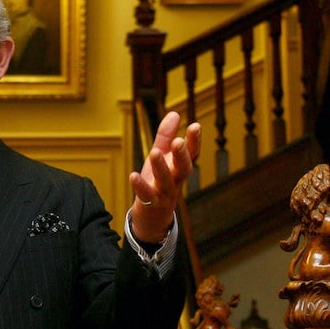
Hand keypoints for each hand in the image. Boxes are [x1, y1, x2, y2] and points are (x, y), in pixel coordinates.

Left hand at [129, 111, 200, 242]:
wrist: (152, 215)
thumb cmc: (157, 182)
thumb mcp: (161, 157)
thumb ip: (166, 136)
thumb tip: (174, 113)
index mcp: (180, 167)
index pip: (192, 154)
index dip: (194, 141)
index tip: (195, 125)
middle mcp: (176, 181)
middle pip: (184, 169)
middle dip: (182, 155)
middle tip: (178, 142)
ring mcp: (165, 194)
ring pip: (166, 182)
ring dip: (161, 168)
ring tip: (154, 153)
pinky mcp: (151, 204)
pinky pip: (147, 196)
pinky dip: (141, 186)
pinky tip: (133, 176)